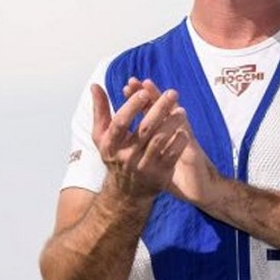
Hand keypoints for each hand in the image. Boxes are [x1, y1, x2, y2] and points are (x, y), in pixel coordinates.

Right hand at [91, 79, 189, 199]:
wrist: (126, 193)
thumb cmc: (115, 156)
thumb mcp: (102, 137)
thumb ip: (100, 111)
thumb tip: (95, 86)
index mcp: (110, 145)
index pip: (120, 123)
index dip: (131, 106)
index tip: (143, 91)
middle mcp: (126, 156)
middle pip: (144, 129)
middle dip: (159, 109)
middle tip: (172, 93)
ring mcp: (144, 166)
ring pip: (160, 141)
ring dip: (172, 124)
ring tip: (181, 110)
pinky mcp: (159, 175)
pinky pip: (172, 155)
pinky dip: (179, 142)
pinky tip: (184, 130)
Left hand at [122, 78, 220, 207]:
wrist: (199, 188)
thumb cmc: (174, 173)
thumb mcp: (155, 160)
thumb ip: (140, 147)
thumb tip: (123, 136)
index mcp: (160, 133)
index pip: (147, 110)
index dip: (138, 98)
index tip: (127, 86)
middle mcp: (173, 131)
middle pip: (160, 107)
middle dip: (149, 93)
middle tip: (138, 80)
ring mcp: (183, 137)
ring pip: (174, 114)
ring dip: (164, 102)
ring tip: (156, 87)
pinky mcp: (191, 148)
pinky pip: (186, 133)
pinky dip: (181, 122)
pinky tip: (177, 110)